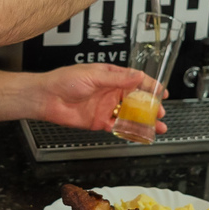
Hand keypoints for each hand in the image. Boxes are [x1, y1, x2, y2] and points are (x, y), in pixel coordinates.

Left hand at [32, 63, 167, 134]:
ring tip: (158, 127)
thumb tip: (138, 76)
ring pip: (129, 115)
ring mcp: (106, 107)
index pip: (135, 80)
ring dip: (143, 121)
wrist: (47, 98)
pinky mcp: (99, 121)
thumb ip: (117, 79)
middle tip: (161, 113)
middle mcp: (110, 92)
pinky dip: (129, 130)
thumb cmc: (64, 80)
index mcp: (110, 76)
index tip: (162, 92)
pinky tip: (139, 133)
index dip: (150, 86)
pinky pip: (118, 126)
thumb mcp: (93, 76)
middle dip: (150, 107)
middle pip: (136, 100)